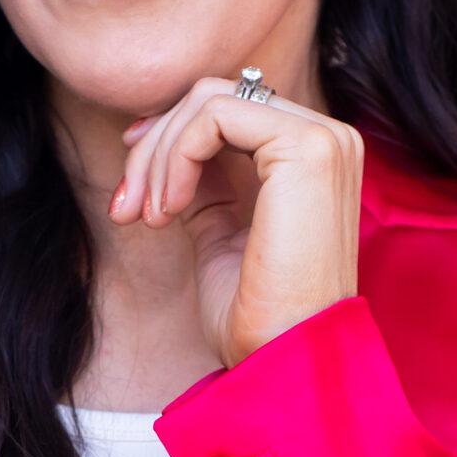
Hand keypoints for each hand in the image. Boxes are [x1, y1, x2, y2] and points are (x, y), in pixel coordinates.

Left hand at [110, 73, 363, 365]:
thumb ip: (208, 184)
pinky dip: (175, 157)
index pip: (230, 110)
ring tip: (146, 215)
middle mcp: (329, 139)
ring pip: (209, 101)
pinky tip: (169, 210)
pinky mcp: (306, 149)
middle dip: (155, 147)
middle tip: (126, 206)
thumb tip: (166, 144)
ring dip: (159, 156)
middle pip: (215, 98)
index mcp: (315, 158)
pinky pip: (214, 117)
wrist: (282, 359)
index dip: (169, 138)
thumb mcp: (221, 233)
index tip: (134, 189)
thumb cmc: (255, 316)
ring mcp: (323, 139)